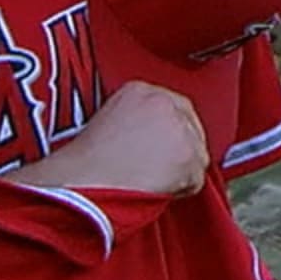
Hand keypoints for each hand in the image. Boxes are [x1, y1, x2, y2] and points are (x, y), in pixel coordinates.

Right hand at [13, 81, 207, 197]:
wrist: (84, 184)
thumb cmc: (85, 165)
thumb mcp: (104, 124)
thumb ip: (133, 121)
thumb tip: (147, 138)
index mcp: (138, 90)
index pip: (170, 106)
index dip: (165, 132)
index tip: (157, 147)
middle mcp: (163, 102)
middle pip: (188, 126)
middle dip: (178, 149)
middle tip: (158, 168)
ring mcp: (180, 128)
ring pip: (196, 153)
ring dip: (180, 171)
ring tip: (151, 180)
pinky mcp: (190, 156)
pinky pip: (196, 179)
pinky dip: (181, 189)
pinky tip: (156, 188)